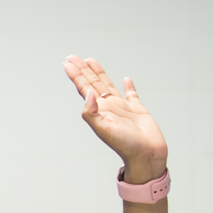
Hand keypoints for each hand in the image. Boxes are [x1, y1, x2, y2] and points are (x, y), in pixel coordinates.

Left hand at [63, 55, 167, 181]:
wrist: (145, 154)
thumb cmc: (124, 145)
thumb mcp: (103, 129)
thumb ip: (91, 112)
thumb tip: (87, 93)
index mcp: (99, 110)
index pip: (83, 88)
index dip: (75, 75)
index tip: (67, 62)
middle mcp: (108, 106)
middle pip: (92, 83)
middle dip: (82, 70)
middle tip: (72, 57)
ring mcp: (122, 107)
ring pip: (108, 85)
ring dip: (99, 73)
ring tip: (91, 61)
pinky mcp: (137, 109)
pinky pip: (132, 94)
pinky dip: (129, 86)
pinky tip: (126, 79)